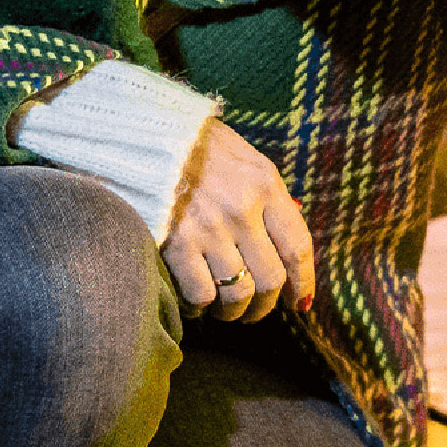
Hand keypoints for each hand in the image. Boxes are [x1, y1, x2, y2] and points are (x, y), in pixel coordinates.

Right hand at [161, 118, 314, 321]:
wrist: (143, 134)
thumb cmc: (197, 147)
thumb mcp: (246, 160)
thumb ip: (269, 199)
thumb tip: (288, 246)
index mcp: (265, 184)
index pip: (297, 247)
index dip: (303, 282)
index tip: (300, 302)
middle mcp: (242, 209)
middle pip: (270, 279)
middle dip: (265, 306)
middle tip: (255, 311)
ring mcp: (209, 228)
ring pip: (237, 295)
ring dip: (233, 312)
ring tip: (225, 311)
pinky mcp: (176, 243)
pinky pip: (200, 295)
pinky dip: (201, 308)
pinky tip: (196, 302)